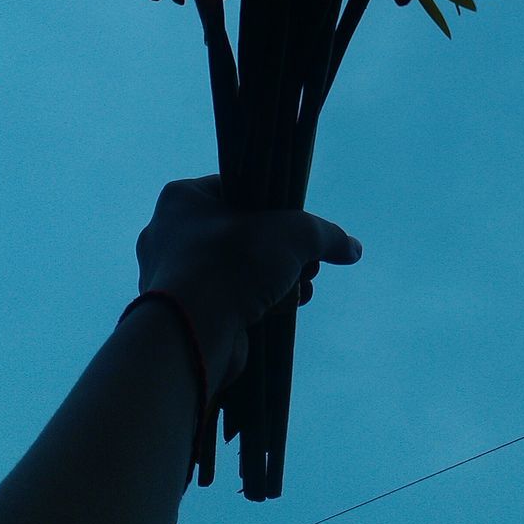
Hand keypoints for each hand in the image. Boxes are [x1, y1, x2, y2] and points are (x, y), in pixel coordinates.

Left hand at [135, 175, 362, 389]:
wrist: (193, 333)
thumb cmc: (232, 264)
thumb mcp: (293, 234)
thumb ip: (326, 235)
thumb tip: (353, 248)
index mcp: (184, 199)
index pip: (238, 189)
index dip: (275, 207)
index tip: (298, 226)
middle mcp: (171, 233)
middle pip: (244, 234)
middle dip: (284, 252)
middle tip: (308, 263)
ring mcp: (175, 276)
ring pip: (241, 269)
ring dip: (277, 280)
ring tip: (300, 288)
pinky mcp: (186, 312)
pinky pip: (231, 298)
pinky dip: (259, 303)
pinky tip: (281, 308)